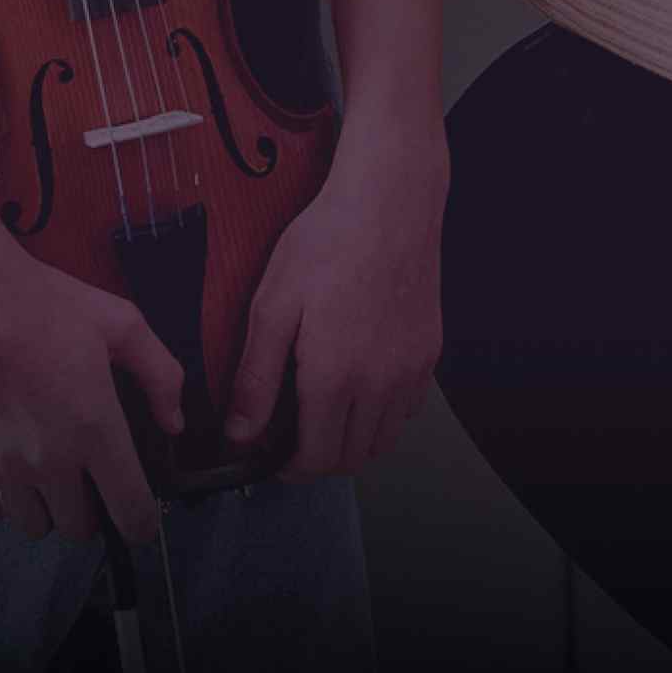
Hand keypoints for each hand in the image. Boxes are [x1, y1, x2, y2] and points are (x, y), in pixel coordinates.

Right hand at [0, 234, 189, 547]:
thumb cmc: (54, 310)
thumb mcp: (125, 327)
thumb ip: (162, 376)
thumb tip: (174, 423)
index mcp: (97, 430)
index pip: (129, 511)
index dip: (142, 526)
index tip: (141, 521)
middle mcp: (54, 460)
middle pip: (80, 529)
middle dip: (92, 513)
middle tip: (91, 481)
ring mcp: (9, 467)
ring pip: (35, 527)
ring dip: (46, 512)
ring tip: (51, 480)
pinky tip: (10, 483)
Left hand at [226, 137, 443, 478]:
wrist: (390, 202)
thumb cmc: (327, 242)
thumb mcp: (272, 305)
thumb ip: (256, 378)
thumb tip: (241, 433)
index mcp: (335, 375)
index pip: (316, 457)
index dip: (290, 470)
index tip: (273, 460)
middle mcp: (381, 383)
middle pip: (353, 458)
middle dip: (319, 462)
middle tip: (293, 444)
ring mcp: (412, 370)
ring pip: (384, 439)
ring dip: (353, 444)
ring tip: (324, 420)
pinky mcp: (430, 353)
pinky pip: (408, 409)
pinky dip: (382, 417)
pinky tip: (360, 390)